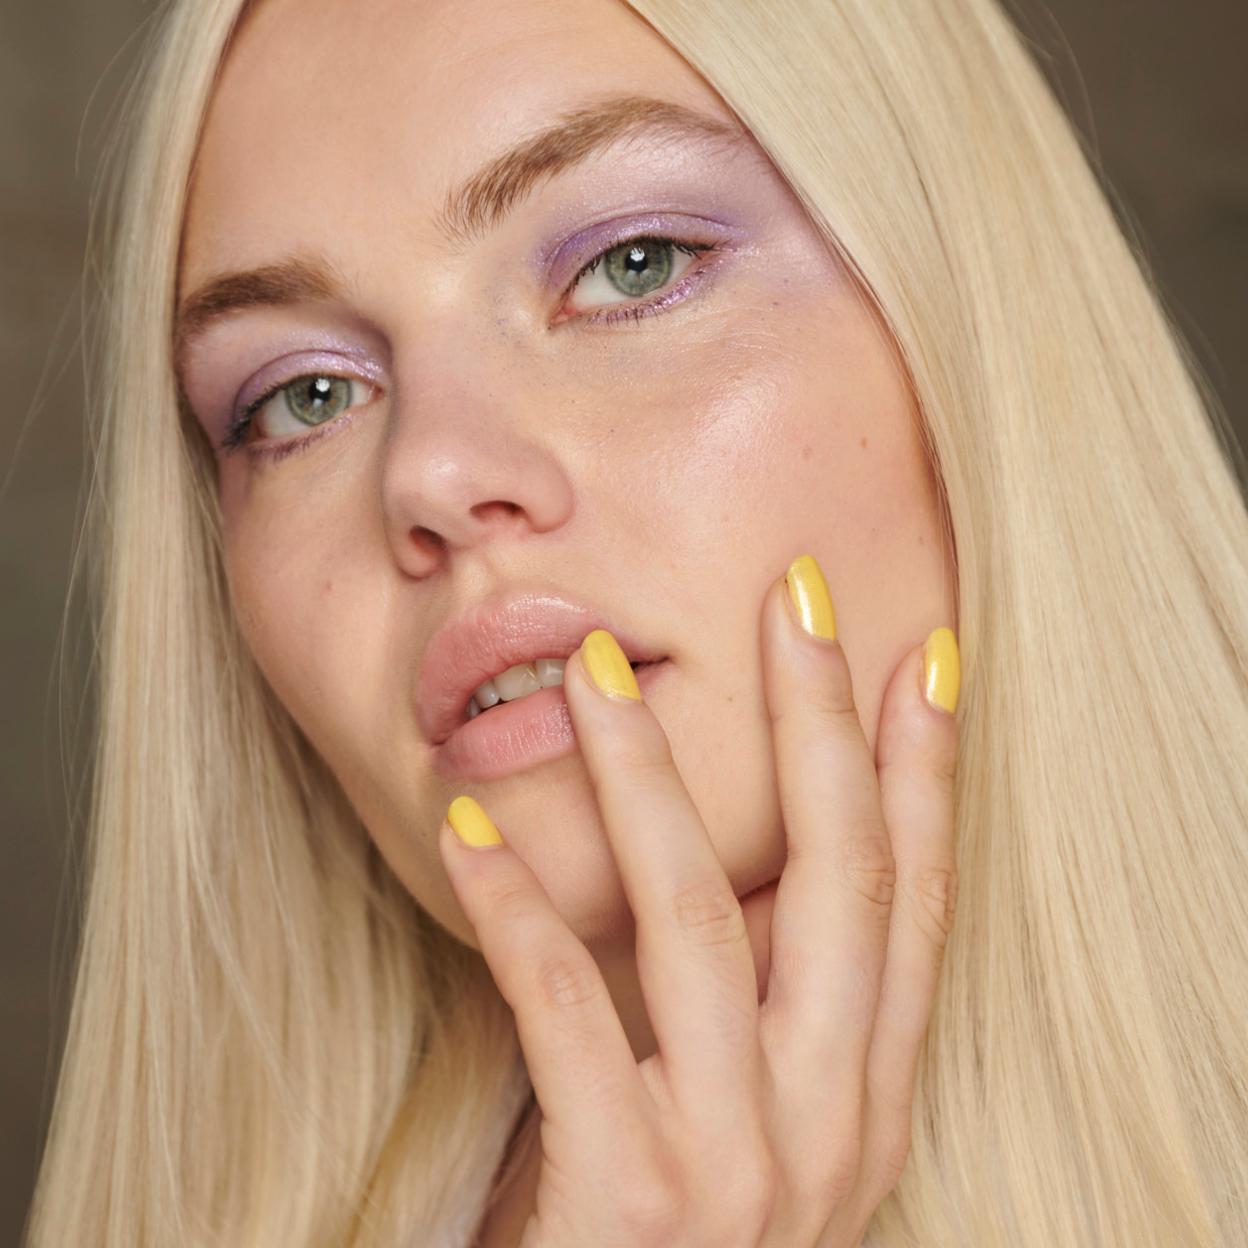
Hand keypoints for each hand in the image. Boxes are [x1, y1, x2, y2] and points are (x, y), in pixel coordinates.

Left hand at [438, 553, 960, 1246]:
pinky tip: (471, 831)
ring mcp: (739, 1166)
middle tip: (789, 597)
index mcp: (867, 1093)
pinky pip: (570, 1016)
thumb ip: (759, 1000)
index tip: (919, 654)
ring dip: (647, 779)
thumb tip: (732, 843)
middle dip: (820, 724)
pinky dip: (520, 910)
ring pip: (702, 921)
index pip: (918, 900)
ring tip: (594, 670)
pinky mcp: (630, 1200)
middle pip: (842, 879)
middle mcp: (829, 1122)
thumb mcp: (750, 1118)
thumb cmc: (665, 1230)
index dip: (926, 771)